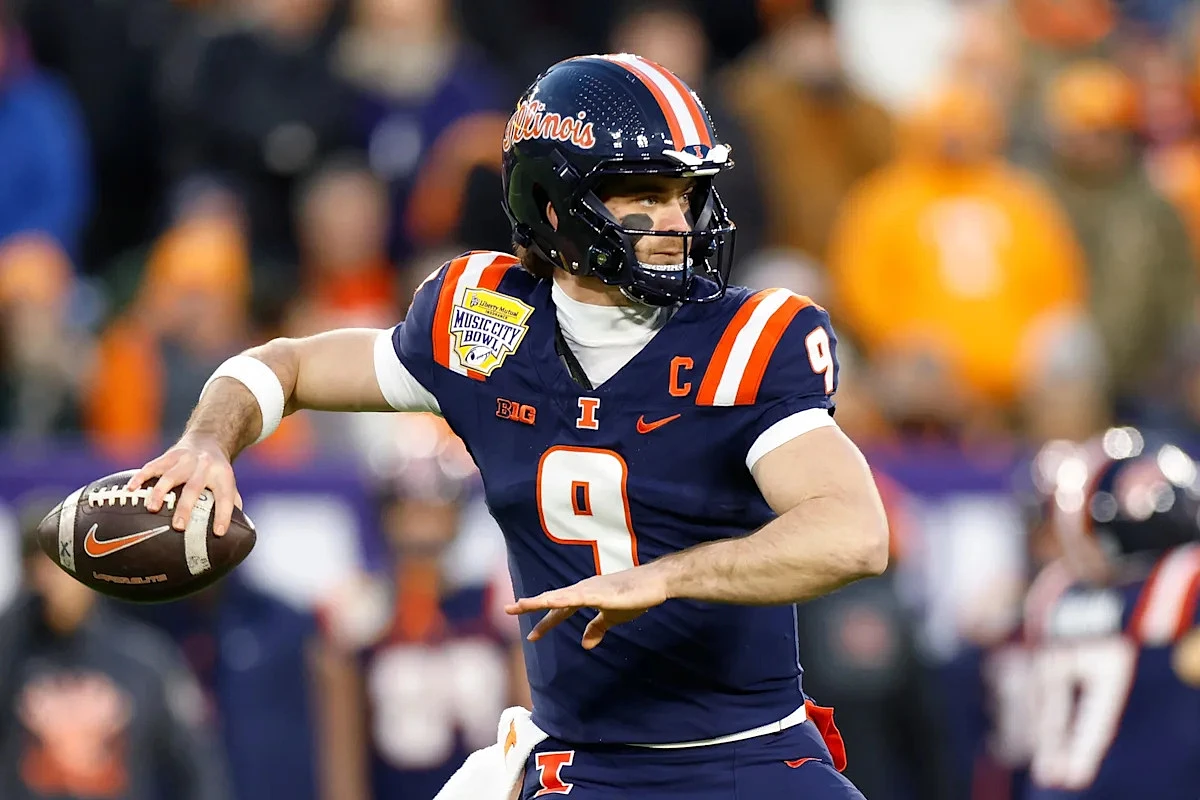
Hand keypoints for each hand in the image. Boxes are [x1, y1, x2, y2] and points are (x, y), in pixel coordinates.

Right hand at [125, 434, 242, 535]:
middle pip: (194, 487)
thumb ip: (231, 506)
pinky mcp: (169, 456)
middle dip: (185, 507)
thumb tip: (231, 536)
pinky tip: (130, 490)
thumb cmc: (216, 473)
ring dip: (160, 492)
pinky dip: (140, 477)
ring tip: (151, 509)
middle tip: (178, 527)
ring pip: (170, 475)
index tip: (218, 533)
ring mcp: (185, 460)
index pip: (226, 496)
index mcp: (222, 476)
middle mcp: (204, 466)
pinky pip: (152, 466)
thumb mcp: (229, 484)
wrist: (207, 440)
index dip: (224, 515)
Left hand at [505, 564, 671, 649]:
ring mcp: (591, 589)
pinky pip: (577, 597)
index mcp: (585, 596)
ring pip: (559, 596)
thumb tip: (585, 645)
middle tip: (507, 610)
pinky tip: (550, 602)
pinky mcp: (600, 592)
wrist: (655, 582)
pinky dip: (562, 600)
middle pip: (552, 600)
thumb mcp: (613, 617)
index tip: (531, 637)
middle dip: (530, 605)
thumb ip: (598, 628)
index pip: (560, 610)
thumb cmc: (635, 596)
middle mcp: (583, 589)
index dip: (545, 623)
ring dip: (539, 600)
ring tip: (520, 605)